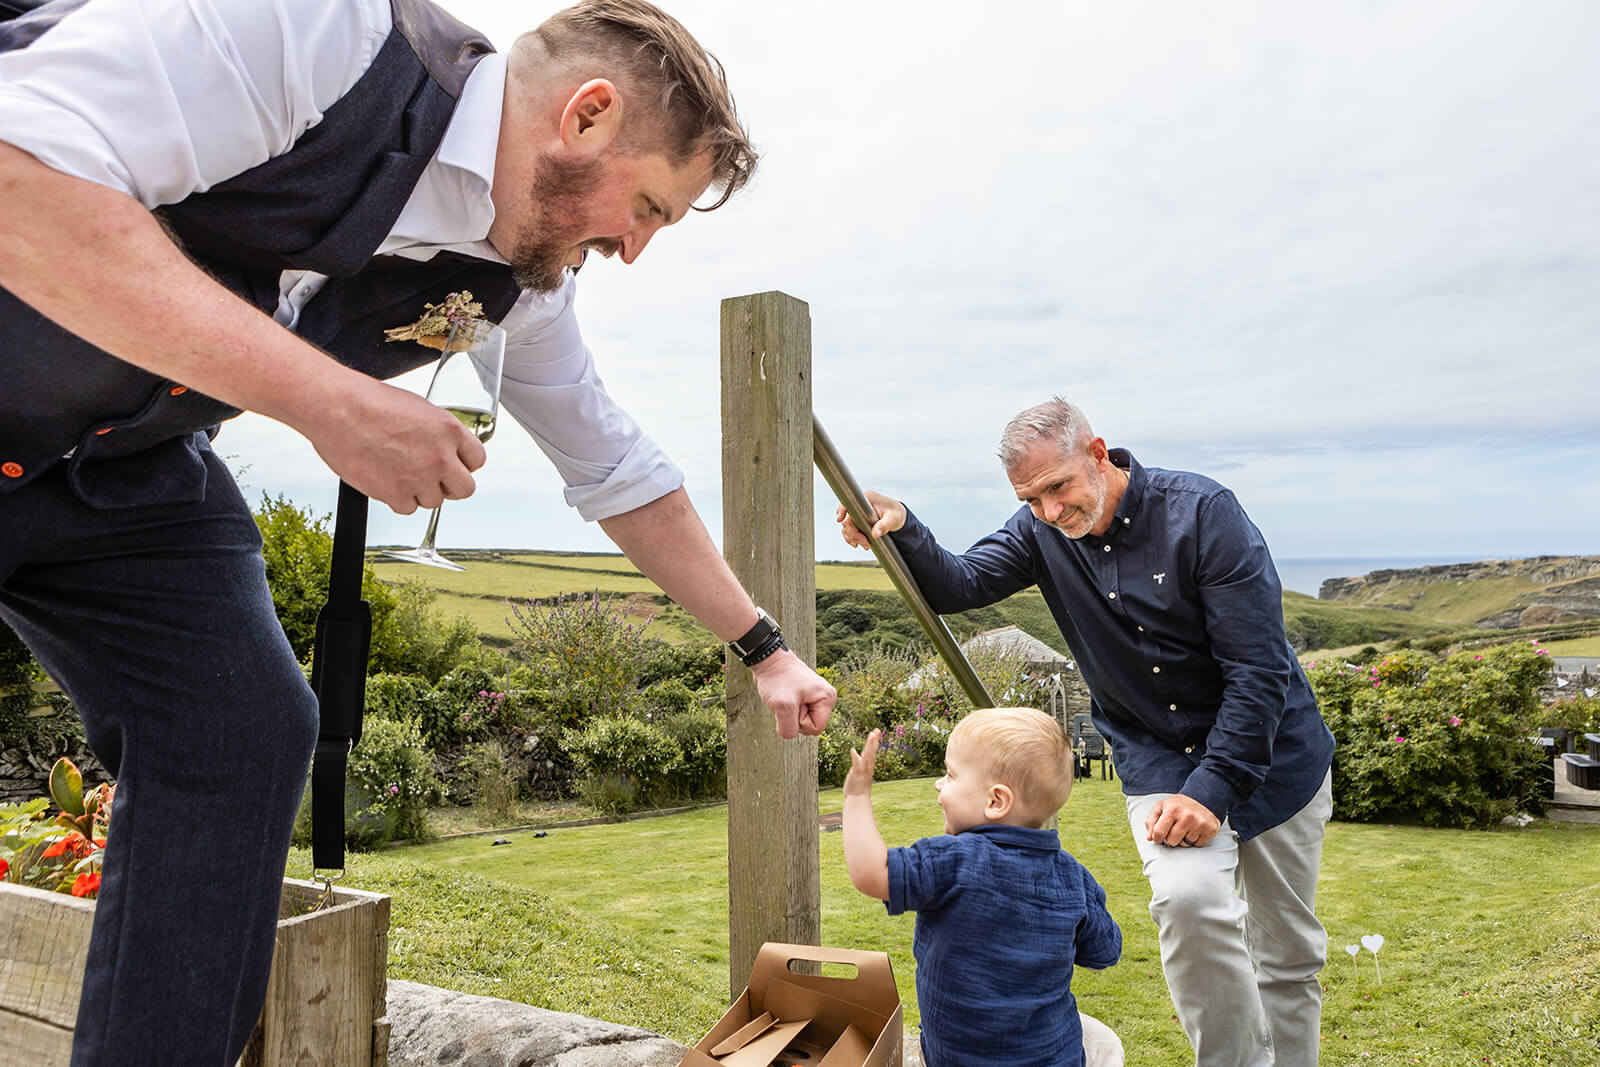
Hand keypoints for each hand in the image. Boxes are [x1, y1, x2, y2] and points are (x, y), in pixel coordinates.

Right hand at [303, 377, 486, 513]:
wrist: (337, 408)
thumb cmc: (371, 402)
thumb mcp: (419, 408)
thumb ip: (439, 433)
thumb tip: (446, 449)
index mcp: (450, 430)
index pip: (477, 460)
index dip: (463, 464)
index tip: (453, 465)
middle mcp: (440, 457)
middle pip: (465, 489)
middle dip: (450, 486)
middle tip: (433, 479)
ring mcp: (420, 478)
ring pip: (434, 502)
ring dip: (420, 492)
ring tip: (400, 473)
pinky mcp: (395, 493)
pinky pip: (408, 509)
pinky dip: (398, 499)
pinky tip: (386, 481)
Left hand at [749, 648, 835, 738]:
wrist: (768, 661)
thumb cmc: (776, 680)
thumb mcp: (782, 706)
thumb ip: (789, 728)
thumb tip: (791, 734)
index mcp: (828, 698)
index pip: (815, 729)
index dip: (799, 721)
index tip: (793, 703)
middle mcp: (826, 698)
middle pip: (811, 727)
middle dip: (795, 718)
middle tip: (789, 698)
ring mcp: (817, 698)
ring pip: (803, 722)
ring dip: (790, 714)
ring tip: (787, 696)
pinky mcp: (808, 698)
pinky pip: (798, 715)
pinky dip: (788, 710)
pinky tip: (786, 696)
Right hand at [835, 489, 905, 549]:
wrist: (897, 517)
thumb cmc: (896, 513)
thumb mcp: (893, 518)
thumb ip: (885, 525)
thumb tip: (875, 534)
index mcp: (866, 498)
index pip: (849, 502)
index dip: (842, 510)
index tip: (840, 519)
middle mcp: (858, 504)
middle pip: (847, 519)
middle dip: (853, 533)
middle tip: (865, 543)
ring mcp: (856, 513)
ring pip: (846, 527)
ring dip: (853, 538)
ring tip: (866, 545)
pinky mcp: (856, 521)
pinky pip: (849, 531)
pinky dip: (852, 538)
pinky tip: (859, 544)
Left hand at [844, 729, 881, 796]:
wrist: (859, 800)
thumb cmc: (858, 788)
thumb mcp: (858, 773)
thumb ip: (858, 762)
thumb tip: (855, 753)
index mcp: (868, 766)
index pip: (872, 751)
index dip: (874, 742)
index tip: (876, 732)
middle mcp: (867, 767)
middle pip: (871, 751)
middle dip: (874, 741)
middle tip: (877, 730)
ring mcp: (862, 770)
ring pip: (867, 756)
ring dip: (869, 746)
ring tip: (871, 736)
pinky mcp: (856, 774)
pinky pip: (856, 764)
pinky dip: (855, 757)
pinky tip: (853, 750)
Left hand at [1145, 793, 1220, 848]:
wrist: (1202, 798)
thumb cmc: (1178, 805)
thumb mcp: (1161, 807)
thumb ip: (1151, 821)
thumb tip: (1150, 838)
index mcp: (1172, 809)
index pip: (1158, 833)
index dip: (1156, 838)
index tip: (1158, 837)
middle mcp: (1187, 816)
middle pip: (1172, 841)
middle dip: (1171, 838)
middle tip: (1175, 829)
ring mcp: (1199, 823)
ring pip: (1185, 844)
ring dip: (1183, 839)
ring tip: (1185, 828)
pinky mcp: (1210, 830)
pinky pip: (1197, 845)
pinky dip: (1195, 841)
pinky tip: (1195, 830)